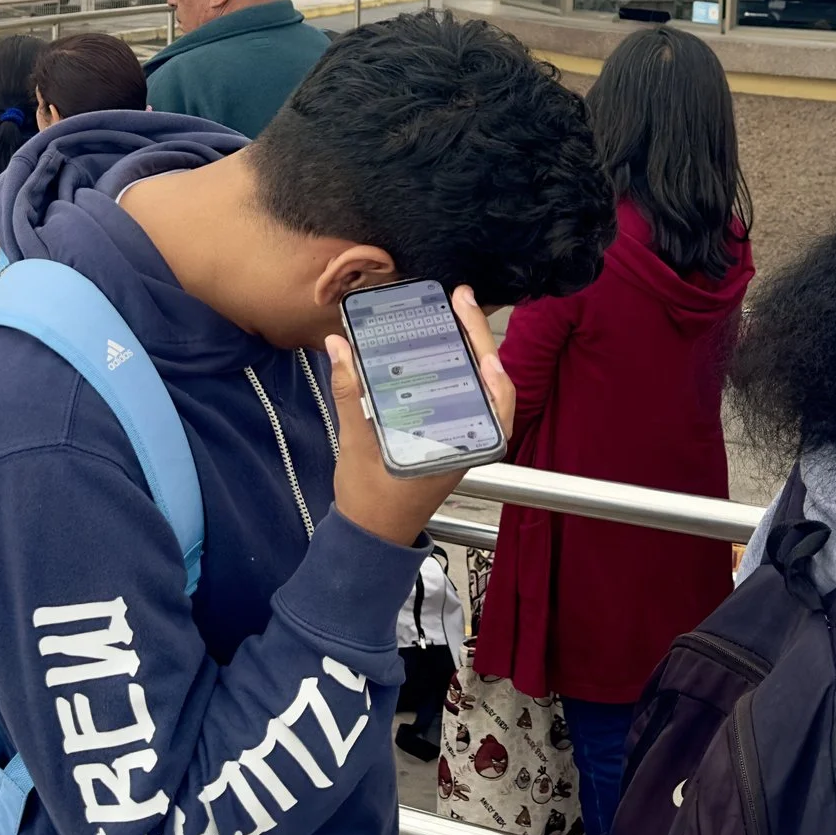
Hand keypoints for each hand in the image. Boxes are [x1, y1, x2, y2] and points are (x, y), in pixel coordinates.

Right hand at [327, 286, 513, 548]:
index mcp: (459, 447)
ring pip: (473, 387)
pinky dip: (451, 371)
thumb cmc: (372, 499)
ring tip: (451, 315)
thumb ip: (350, 393)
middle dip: (476, 338)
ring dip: (466, 351)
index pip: (495, 401)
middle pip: (486, 384)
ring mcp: (455, 438)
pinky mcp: (441, 436)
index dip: (492, 366)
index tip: (481, 334)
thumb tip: (339, 346)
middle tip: (460, 300)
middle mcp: (465, 441)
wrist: (370, 534)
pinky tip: (435, 349)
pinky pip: (456, 398)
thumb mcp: (358, 444)